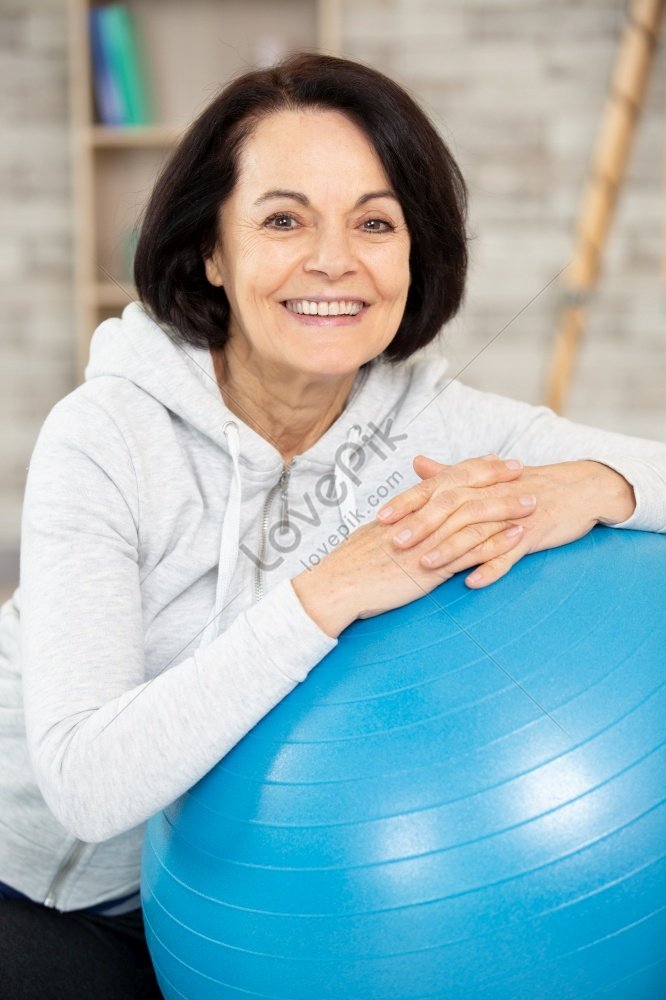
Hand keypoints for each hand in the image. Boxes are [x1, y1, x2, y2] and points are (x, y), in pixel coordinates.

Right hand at [292, 454, 528, 635]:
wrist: (336, 586)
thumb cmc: (352, 565)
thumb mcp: (376, 535)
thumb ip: (399, 522)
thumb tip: (411, 514)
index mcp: (408, 509)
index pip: (447, 479)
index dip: (474, 468)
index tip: (497, 460)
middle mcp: (420, 518)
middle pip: (465, 490)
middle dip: (496, 479)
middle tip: (522, 469)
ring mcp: (428, 541)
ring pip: (473, 517)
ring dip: (505, 508)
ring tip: (532, 502)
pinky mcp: (432, 567)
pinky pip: (471, 551)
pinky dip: (497, 542)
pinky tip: (517, 536)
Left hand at [376, 455, 635, 588]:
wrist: (579, 490)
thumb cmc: (527, 486)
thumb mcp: (488, 478)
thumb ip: (450, 473)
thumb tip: (417, 463)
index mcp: (477, 482)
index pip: (436, 489)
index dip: (408, 502)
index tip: (380, 517)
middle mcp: (491, 495)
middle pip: (452, 507)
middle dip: (422, 525)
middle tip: (394, 543)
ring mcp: (513, 515)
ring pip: (477, 531)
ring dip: (450, 549)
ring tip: (424, 566)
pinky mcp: (534, 533)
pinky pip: (511, 553)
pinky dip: (493, 567)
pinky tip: (473, 582)